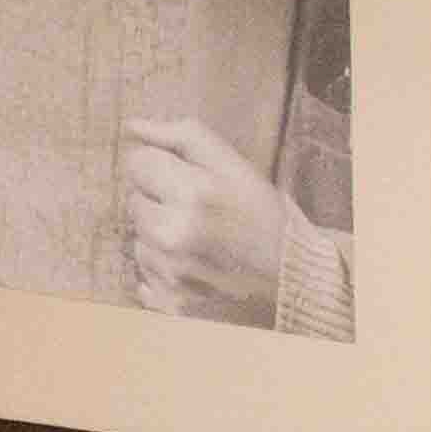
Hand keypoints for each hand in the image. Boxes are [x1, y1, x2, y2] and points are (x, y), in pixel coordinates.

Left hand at [119, 116, 291, 325]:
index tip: (192, 183)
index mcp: (194, 193)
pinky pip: (145, 277)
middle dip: (161, 203)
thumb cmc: (266, 219)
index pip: (138, 162)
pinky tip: (198, 270)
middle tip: (202, 216)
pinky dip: (166, 272)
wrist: (298, 281)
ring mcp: (172, 274)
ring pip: (138, 239)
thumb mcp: (237, 168)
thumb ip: (185, 137)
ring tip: (202, 245)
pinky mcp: (171, 304)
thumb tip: (132, 127)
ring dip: (162, 238)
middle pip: (133, 200)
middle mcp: (176, 235)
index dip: (164, 168)